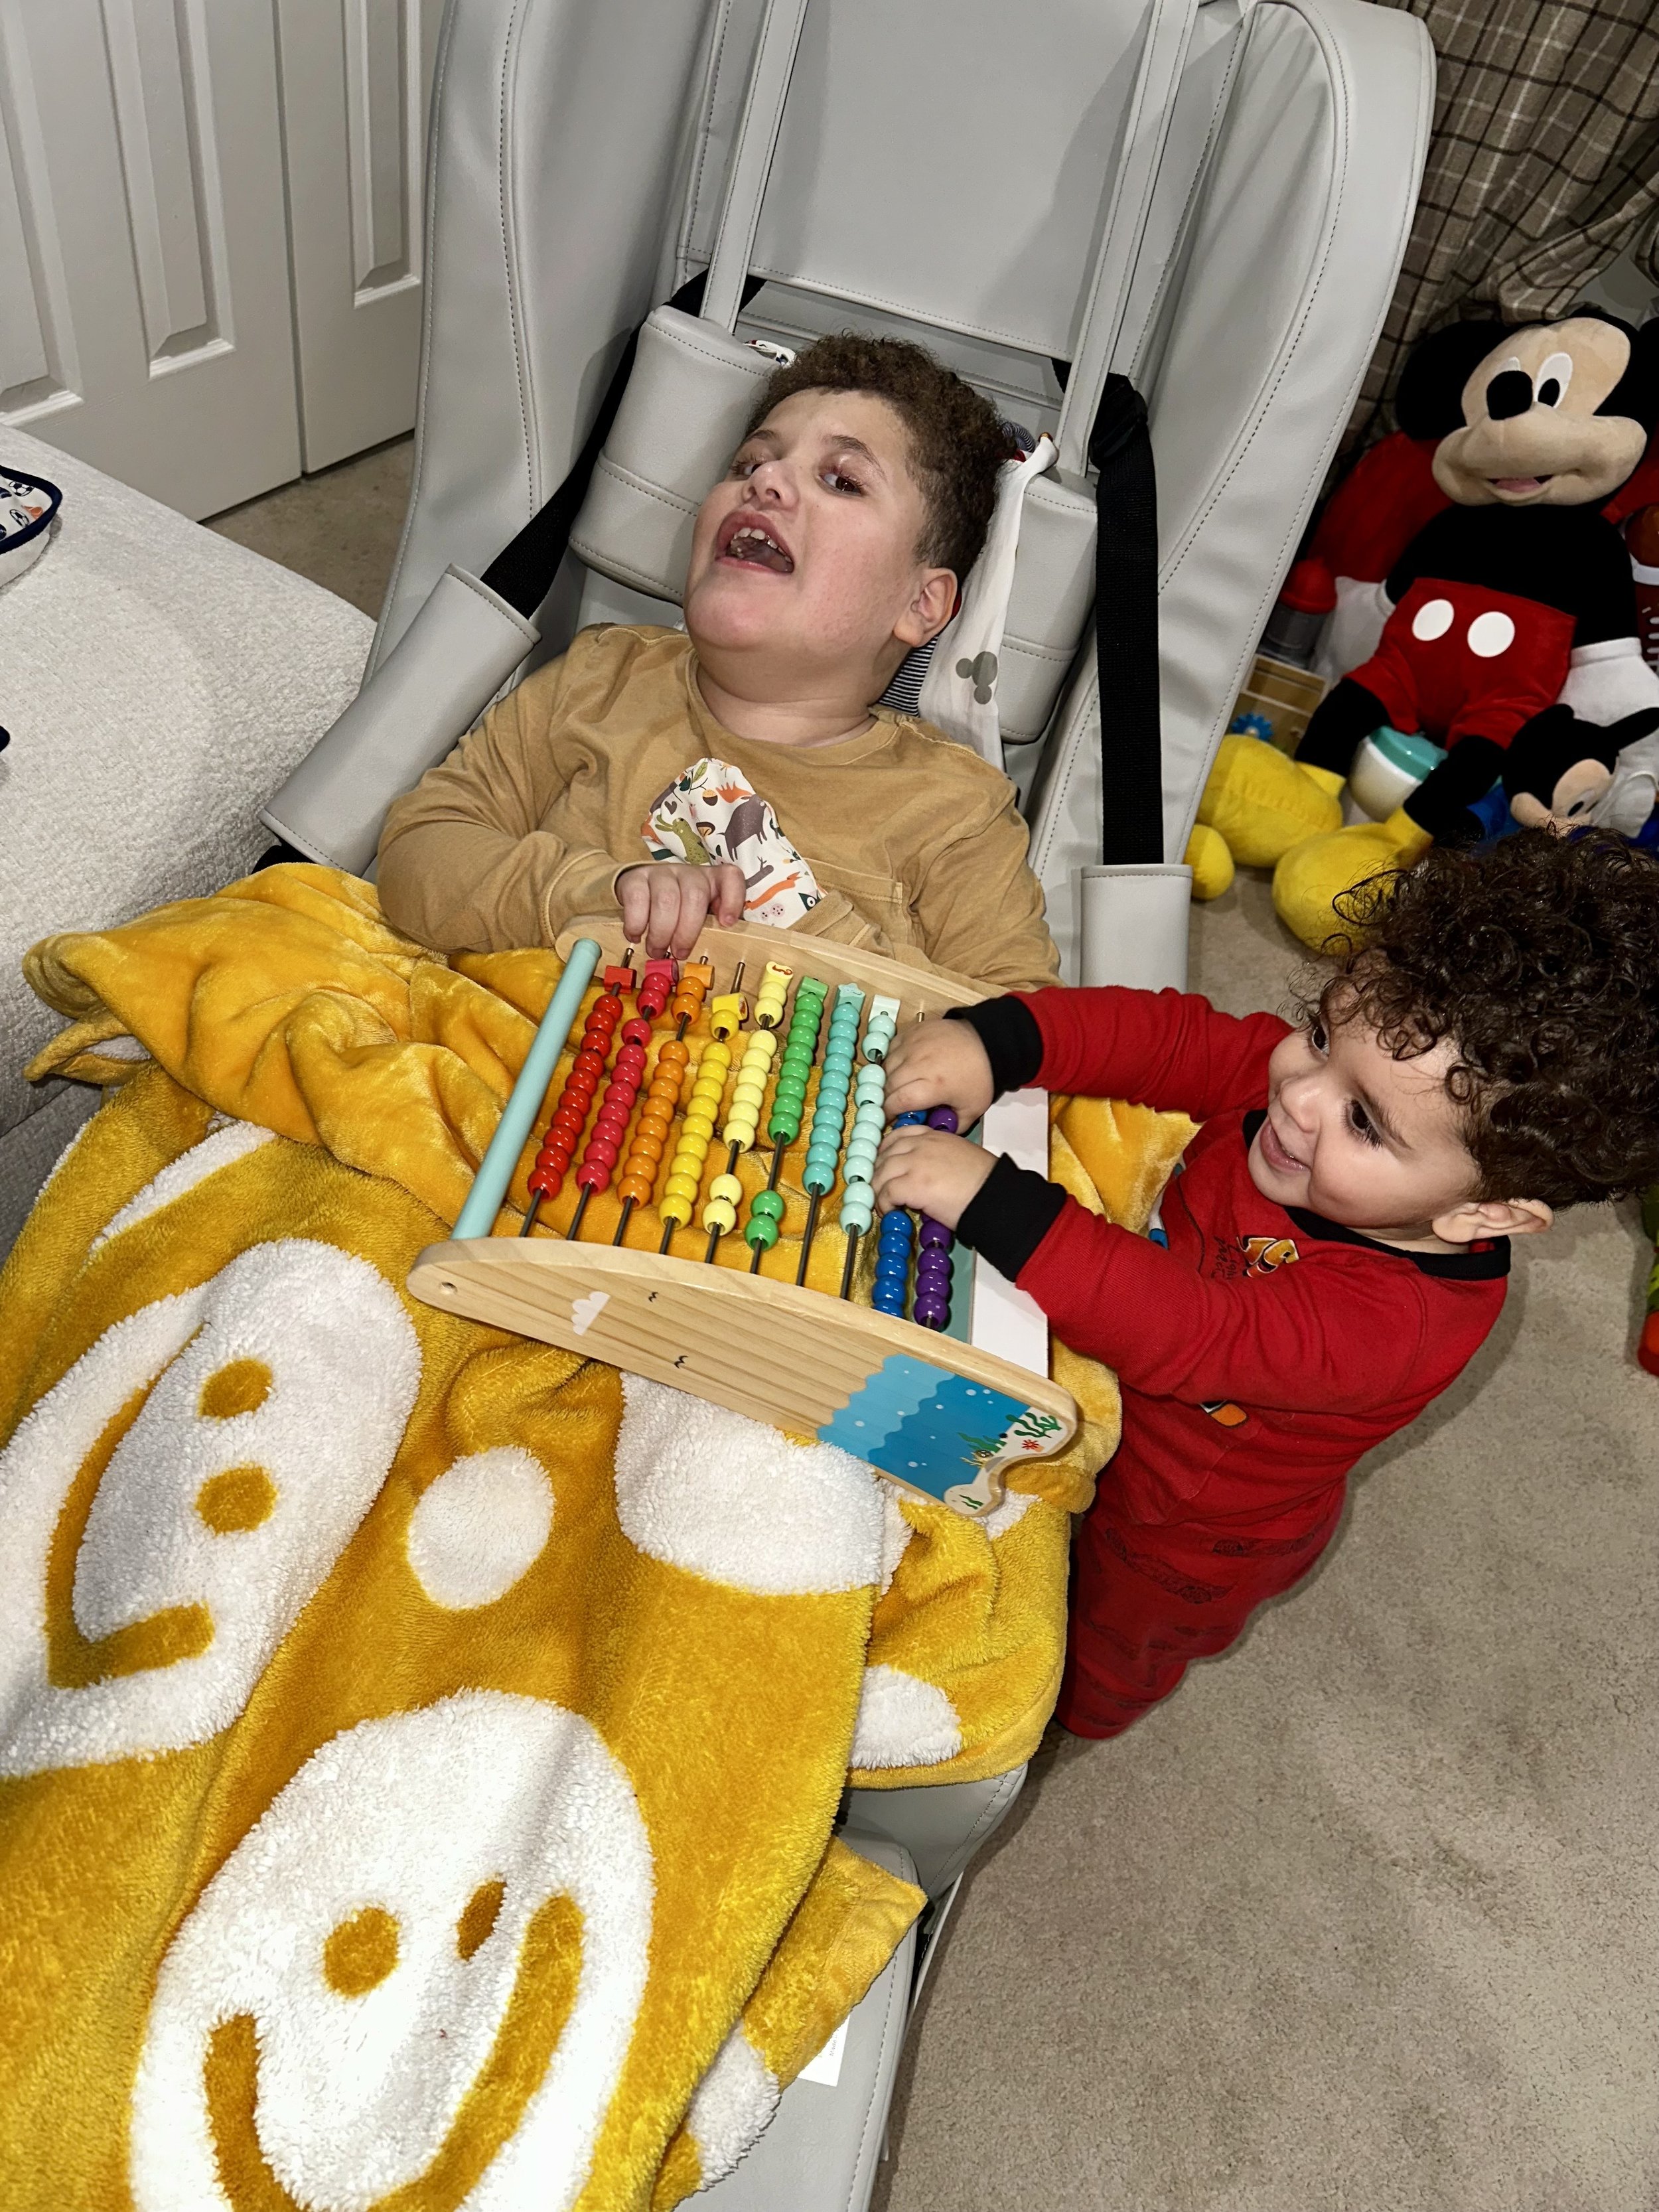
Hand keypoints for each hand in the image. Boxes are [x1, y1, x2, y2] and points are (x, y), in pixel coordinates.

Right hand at [615, 862, 744, 957]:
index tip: (727, 923)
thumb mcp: (699, 916)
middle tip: (679, 953)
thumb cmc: (677, 909)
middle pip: (695, 895)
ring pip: (666, 899)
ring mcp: (662, 873)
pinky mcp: (636, 878)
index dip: (733, 899)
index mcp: (712, 880)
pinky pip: (637, 899)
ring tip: (656, 950)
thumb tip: (716, 948)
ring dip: (661, 932)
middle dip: (687, 931)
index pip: (730, 877)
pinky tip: (636, 935)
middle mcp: (689, 873)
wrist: (639, 889)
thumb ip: (711, 927)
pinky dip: (636, 923)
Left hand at [872, 1127, 993, 1231]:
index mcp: (935, 1136)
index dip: (886, 1150)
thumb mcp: (960, 1156)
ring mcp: (916, 1162)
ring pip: (880, 1172)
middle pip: (884, 1153)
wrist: (995, 1196)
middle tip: (878, 1189)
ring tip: (883, 1204)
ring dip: (878, 1190)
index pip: (899, 1135)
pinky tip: (890, 1212)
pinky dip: (884, 1204)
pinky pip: (885, 1192)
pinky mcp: (913, 1184)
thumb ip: (937, 1157)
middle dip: (878, 1172)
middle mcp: (922, 1145)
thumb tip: (922, 1174)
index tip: (883, 1164)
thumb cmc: (985, 1182)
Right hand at [881, 1015, 994, 1124]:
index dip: (889, 1112)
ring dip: (888, 1080)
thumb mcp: (971, 1110)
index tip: (890, 1118)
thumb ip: (950, 1127)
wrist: (988, 1042)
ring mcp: (914, 1045)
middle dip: (887, 1098)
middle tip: (894, 1104)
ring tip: (899, 1086)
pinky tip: (902, 1068)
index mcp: (935, 1085)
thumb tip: (928, 1132)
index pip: (898, 1101)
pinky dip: (892, 1060)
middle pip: (888, 1085)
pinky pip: (891, 1049)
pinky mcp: (913, 1031)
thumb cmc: (979, 1075)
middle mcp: (920, 1063)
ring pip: (886, 1067)